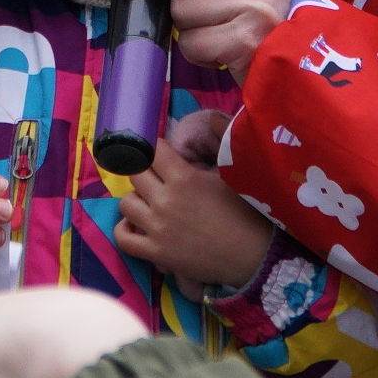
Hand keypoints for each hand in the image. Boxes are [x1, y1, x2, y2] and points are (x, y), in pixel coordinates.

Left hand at [116, 111, 273, 291]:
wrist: (254, 255)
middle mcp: (165, 201)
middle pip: (135, 174)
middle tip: (156, 177)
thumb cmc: (244, 212)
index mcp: (184, 178)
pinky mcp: (156, 253)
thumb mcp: (228, 174)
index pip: (152, 150)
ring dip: (136, 199)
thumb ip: (211, 149)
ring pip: (125, 203)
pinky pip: (123, 238)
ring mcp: (158, 229)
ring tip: (149, 201)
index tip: (162, 152)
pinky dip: (125, 229)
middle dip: (144, 171)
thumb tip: (207, 121)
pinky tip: (136, 224)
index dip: (155, 148)